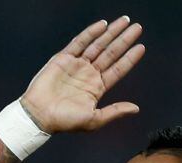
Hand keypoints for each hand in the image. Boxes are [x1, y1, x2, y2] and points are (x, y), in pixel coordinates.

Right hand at [20, 17, 144, 132]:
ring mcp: (77, 65)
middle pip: (111, 53)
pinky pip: (80, 42)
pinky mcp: (63, 58)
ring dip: (111, 33)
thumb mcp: (94, 120)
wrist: (40, 115)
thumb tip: (136, 108)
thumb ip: (115, 111)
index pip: (117, 69)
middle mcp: (89, 74)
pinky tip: (103, 25)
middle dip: (124, 40)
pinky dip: (91, 33)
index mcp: (97, 88)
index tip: (141, 47)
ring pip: (98, 44)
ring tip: (124, 21)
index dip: (129, 58)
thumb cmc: (65, 121)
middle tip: (137, 27)